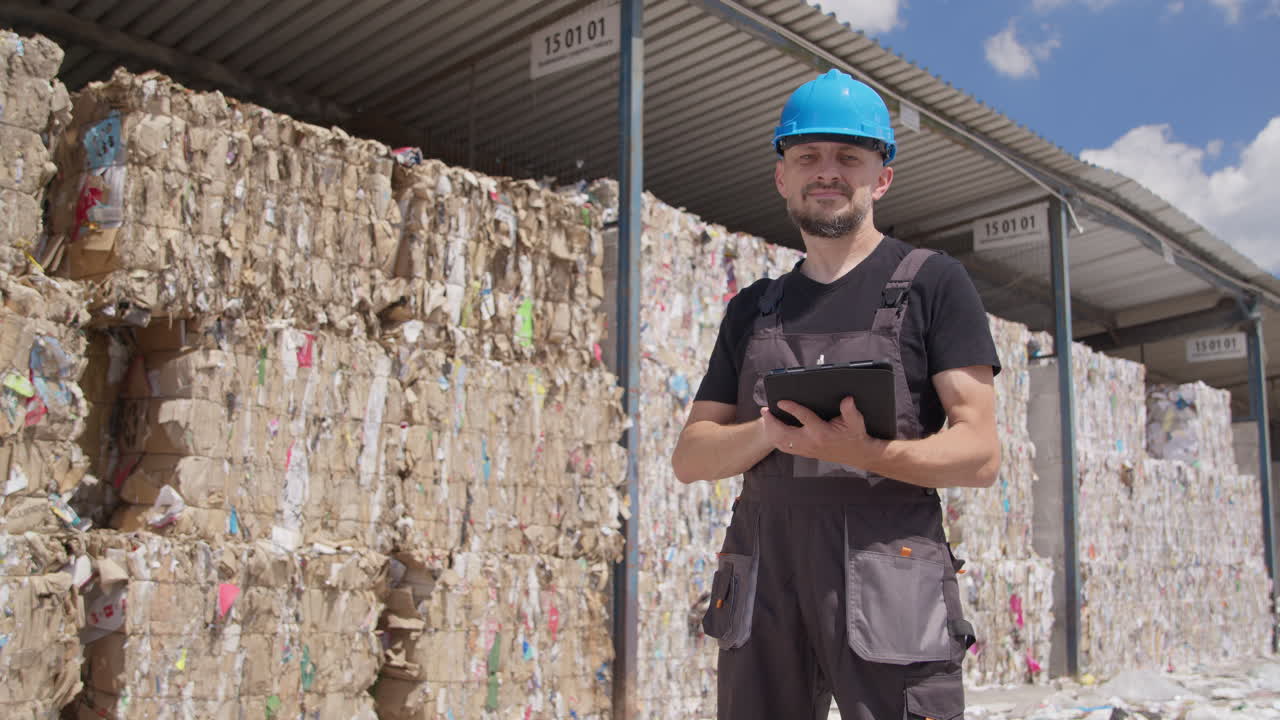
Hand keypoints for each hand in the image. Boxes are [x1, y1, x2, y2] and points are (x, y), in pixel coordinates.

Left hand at [760, 396, 880, 466]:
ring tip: (766, 418)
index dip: (791, 408)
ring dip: (772, 431)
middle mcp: (811, 442)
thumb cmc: (854, 436)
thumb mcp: (856, 422)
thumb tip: (847, 399)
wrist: (857, 454)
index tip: (781, 402)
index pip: (803, 418)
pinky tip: (773, 430)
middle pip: (784, 434)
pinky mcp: (805, 452)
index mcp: (821, 432)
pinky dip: (776, 439)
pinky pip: (785, 448)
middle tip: (765, 410)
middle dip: (772, 422)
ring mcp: (806, 449)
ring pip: (782, 443)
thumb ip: (850, 411)